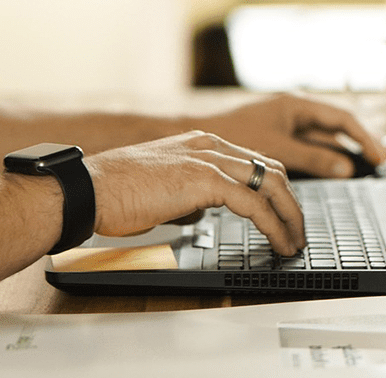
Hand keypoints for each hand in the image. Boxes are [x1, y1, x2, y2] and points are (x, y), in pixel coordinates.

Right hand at [85, 131, 304, 254]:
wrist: (88, 190)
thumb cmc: (114, 193)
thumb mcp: (163, 187)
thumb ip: (189, 194)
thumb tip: (201, 212)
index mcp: (201, 142)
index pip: (256, 161)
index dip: (277, 189)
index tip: (286, 214)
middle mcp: (211, 144)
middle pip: (272, 169)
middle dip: (292, 203)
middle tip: (298, 231)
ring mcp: (209, 159)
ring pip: (271, 183)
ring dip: (290, 216)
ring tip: (294, 241)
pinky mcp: (204, 180)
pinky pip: (253, 203)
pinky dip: (273, 225)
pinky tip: (279, 242)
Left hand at [196, 94, 385, 178]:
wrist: (195, 139)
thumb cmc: (229, 135)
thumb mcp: (277, 149)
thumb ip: (313, 159)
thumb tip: (346, 167)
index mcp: (295, 105)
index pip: (341, 118)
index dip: (364, 137)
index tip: (380, 155)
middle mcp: (294, 112)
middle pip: (337, 127)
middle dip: (360, 142)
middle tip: (383, 160)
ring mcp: (286, 126)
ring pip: (323, 139)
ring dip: (344, 151)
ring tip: (366, 165)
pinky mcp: (278, 140)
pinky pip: (309, 148)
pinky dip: (325, 159)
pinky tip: (336, 170)